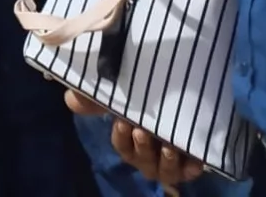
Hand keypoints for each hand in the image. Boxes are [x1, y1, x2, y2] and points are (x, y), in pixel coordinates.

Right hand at [62, 97, 201, 183]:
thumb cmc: (147, 97)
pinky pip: (190, 172)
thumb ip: (98, 96)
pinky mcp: (190, 165)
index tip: (123, 121)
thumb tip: (69, 98)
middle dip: (141, 147)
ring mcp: (168, 162)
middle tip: (143, 131)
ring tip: (170, 146)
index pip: (121, 144)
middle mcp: (147, 155)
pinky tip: (195, 159)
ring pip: (164, 171)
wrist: (185, 100)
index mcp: (129, 139)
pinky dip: (192, 168)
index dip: (121, 137)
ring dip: (166, 161)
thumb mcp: (125, 93)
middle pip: (141, 158)